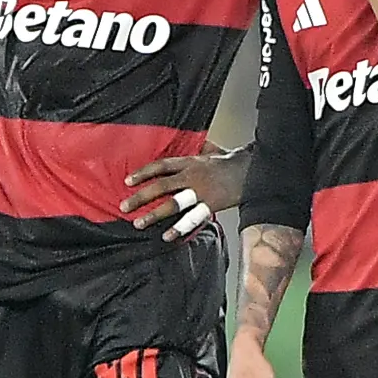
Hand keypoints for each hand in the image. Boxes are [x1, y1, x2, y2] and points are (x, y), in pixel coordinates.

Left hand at [122, 149, 236, 238]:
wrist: (252, 171)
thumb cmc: (230, 161)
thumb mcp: (211, 150)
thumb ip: (195, 149)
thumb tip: (184, 141)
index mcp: (190, 162)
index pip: (161, 166)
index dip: (143, 172)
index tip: (127, 181)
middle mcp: (192, 176)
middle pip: (161, 186)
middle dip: (140, 196)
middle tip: (124, 206)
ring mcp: (201, 192)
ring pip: (173, 204)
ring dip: (154, 215)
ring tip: (139, 223)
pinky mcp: (210, 205)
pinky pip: (192, 218)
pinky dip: (179, 228)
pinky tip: (166, 236)